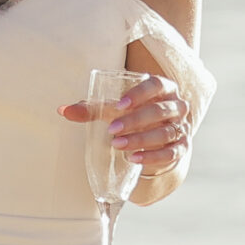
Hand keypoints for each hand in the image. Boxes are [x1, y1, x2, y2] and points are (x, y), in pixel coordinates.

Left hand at [60, 73, 190, 174]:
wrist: (154, 136)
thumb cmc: (132, 113)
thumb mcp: (114, 108)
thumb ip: (92, 108)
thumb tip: (62, 110)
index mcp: (162, 88)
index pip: (156, 85)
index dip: (139, 94)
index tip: (120, 105)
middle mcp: (176, 105)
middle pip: (160, 110)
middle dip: (136, 121)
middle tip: (112, 130)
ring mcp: (181, 127)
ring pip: (166, 132)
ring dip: (142, 139)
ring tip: (118, 145)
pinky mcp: (181, 147)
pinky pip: (171, 152)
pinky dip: (153, 156)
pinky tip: (134, 158)